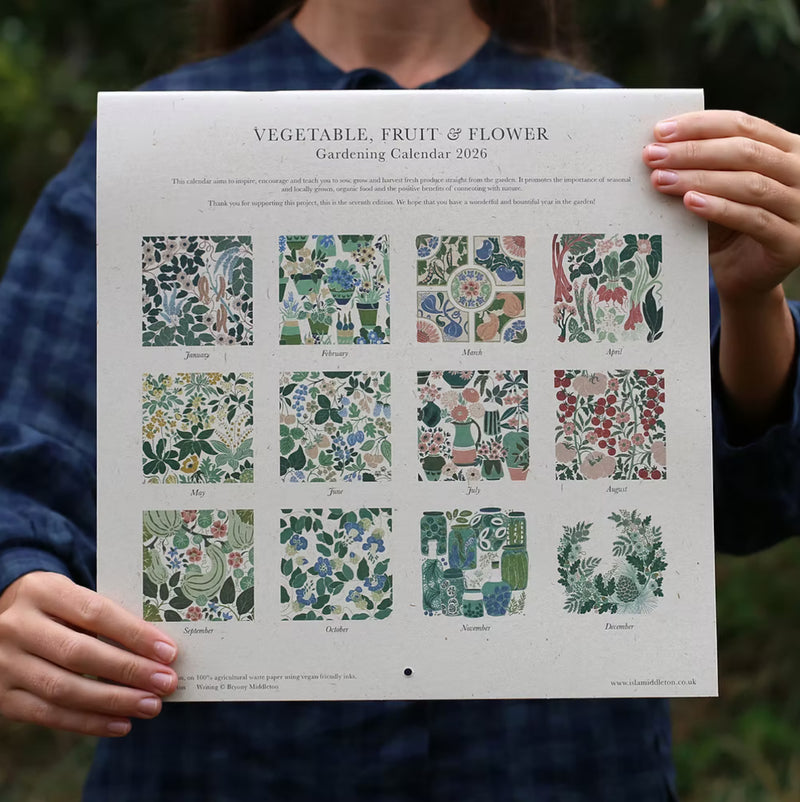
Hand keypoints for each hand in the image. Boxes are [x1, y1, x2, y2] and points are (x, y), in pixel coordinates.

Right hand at [0, 571, 178, 736]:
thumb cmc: (55, 609)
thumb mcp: (72, 598)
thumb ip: (106, 617)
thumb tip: (157, 650)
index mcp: (43, 591)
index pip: (96, 613)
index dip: (134, 634)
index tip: (169, 652)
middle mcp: (17, 626)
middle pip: (80, 654)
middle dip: (129, 671)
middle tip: (166, 682)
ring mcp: (5, 663)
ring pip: (64, 689)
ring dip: (114, 701)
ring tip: (150, 705)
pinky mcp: (1, 697)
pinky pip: (48, 715)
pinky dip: (89, 723)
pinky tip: (121, 723)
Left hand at [643, 110, 799, 302]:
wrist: (742, 276)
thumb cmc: (726, 228)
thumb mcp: (715, 191)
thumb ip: (701, 168)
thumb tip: (658, 147)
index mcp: (786, 150)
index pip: (743, 125)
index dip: (700, 125)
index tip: (661, 131)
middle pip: (745, 151)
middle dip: (693, 150)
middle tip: (653, 155)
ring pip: (749, 183)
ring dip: (700, 178)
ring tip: (661, 179)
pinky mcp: (792, 242)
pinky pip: (753, 219)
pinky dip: (719, 208)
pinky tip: (690, 202)